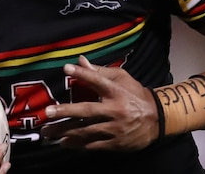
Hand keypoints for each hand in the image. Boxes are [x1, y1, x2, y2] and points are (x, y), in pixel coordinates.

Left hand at [40, 56, 158, 150]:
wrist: (157, 119)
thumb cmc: (134, 95)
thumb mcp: (122, 78)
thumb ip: (100, 71)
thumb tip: (80, 60)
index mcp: (116, 91)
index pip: (97, 80)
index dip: (82, 74)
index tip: (66, 69)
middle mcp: (115, 109)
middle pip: (87, 110)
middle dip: (66, 111)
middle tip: (47, 112)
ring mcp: (115, 128)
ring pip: (86, 131)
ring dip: (65, 132)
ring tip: (48, 133)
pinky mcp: (116, 143)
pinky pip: (94, 144)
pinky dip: (78, 145)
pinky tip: (64, 143)